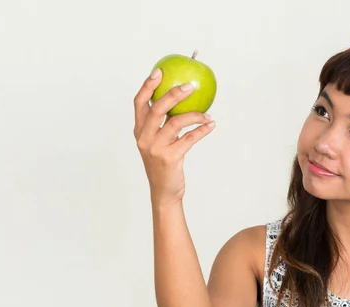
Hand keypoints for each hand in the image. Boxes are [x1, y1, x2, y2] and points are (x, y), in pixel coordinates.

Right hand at [133, 69, 214, 205]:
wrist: (164, 192)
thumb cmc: (163, 164)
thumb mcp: (158, 142)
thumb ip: (163, 124)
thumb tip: (181, 100)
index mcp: (139, 131)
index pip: (139, 103)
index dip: (148, 86)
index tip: (160, 72)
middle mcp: (144, 138)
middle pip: (157, 109)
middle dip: (174, 94)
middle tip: (190, 86)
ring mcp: (156, 148)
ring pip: (176, 122)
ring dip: (195, 115)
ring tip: (207, 114)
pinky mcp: (170, 158)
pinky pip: (189, 138)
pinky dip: (202, 130)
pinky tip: (210, 125)